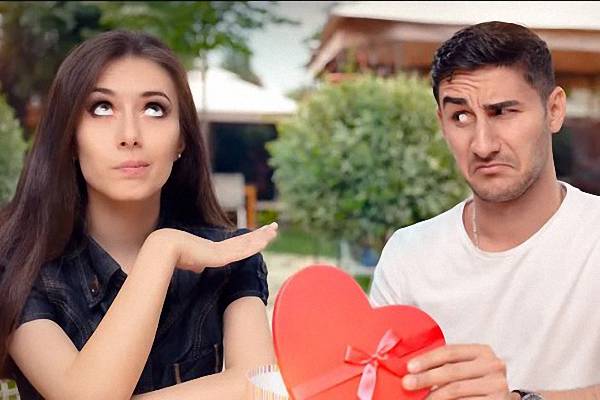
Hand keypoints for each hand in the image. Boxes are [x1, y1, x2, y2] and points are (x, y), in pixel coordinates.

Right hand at [152, 222, 277, 272]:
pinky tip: (264, 243)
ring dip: (262, 237)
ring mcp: (222, 250)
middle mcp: (221, 247)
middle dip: (261, 234)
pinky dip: (254, 247)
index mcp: (215, 249)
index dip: (250, 240)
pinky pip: (242, 251)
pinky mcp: (221, 255)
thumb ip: (196, 264)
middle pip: (246, 240)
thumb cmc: (175, 255)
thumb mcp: (190, 262)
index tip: (260, 235)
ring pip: (247, 243)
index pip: (237, 244)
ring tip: (274, 230)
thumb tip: (196, 267)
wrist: (166, 247)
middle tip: (273, 227)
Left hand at [402, 344, 511, 399]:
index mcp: (482, 351)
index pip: (450, 352)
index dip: (428, 359)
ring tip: (421, 398)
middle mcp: (492, 365)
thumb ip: (446, 365)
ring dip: (434, 395)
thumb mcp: (466, 368)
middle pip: (451, 371)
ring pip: (456, 389)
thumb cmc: (478, 382)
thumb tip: (414, 370)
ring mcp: (497, 385)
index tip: (410, 367)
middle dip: (426, 378)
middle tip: (408, 383)